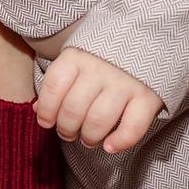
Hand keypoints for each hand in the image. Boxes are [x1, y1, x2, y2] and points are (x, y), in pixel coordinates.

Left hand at [34, 47, 164, 151]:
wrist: (149, 41)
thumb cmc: (102, 58)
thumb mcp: (76, 62)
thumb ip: (57, 84)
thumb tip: (38, 111)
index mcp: (77, 57)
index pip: (53, 87)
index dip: (46, 110)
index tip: (47, 121)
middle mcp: (100, 68)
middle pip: (73, 110)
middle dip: (66, 130)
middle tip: (69, 133)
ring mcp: (125, 82)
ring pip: (98, 121)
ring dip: (89, 138)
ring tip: (89, 139)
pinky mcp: (148, 97)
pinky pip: (132, 128)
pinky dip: (119, 142)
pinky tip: (109, 146)